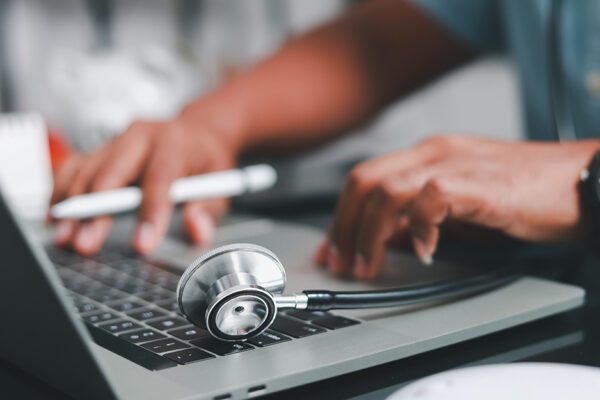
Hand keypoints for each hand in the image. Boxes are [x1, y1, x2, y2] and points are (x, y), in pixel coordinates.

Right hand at [50, 113, 240, 254]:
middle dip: (96, 211)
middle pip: (112, 172)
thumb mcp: (220, 182)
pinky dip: (62, 190)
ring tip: (65, 236)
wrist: (197, 131)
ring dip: (72, 204)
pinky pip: (76, 165)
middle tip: (85, 244)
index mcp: (175, 144)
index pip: (160, 180)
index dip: (151, 214)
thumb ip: (208, 208)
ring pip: (87, 168)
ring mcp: (118, 139)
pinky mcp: (103, 147)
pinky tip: (56, 216)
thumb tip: (197, 230)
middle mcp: (142, 137)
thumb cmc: (207, 161)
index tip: (142, 245)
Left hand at [314, 135, 598, 279]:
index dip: (340, 217)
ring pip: (384, 190)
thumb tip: (384, 240)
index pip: (364, 179)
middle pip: (362, 181)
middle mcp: (434, 152)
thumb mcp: (460, 209)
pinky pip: (429, 199)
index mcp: (427, 155)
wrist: (584, 180)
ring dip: (368, 234)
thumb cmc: (529, 192)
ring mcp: (453, 163)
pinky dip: (417, 228)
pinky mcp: (477, 182)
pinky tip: (423, 251)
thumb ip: (419, 219)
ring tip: (368, 266)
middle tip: (340, 263)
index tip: (331, 249)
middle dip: (343, 227)